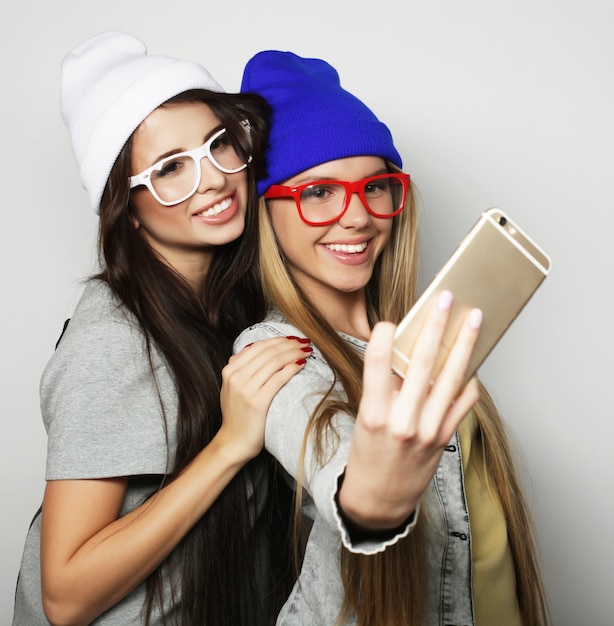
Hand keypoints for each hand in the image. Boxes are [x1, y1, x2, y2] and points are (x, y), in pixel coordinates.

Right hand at [218, 336, 310, 461]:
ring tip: (307, 351)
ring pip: (274, 362)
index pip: (258, 346)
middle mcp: (236, 377)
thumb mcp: (233, 387)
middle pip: (268, 351)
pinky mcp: (257, 402)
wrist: (234, 442)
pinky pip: (278, 378)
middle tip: (304, 342)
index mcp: (230, 370)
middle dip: (289, 344)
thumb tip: (258, 348)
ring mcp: (245, 389)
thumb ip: (241, 368)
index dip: (278, 340)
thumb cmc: (238, 415)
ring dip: (294, 353)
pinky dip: (292, 368)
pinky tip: (301, 364)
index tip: (293, 339)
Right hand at [339, 291, 480, 530]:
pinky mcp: (444, 438)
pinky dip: (469, 380)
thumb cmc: (367, 456)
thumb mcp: (365, 421)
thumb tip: (407, 355)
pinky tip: (472, 363)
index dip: (384, 337)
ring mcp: (428, 431)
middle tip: (446, 300)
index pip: (377, 365)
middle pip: (423, 363)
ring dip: (465, 345)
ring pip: (451, 378)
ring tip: (473, 320)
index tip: (391, 322)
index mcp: (374, 415)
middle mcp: (403, 422)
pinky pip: (463, 402)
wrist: (379, 500)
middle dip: (437, 326)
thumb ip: (384, 390)